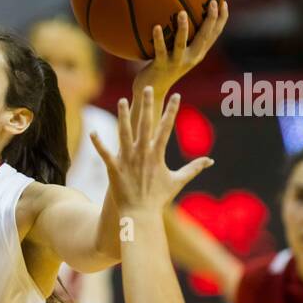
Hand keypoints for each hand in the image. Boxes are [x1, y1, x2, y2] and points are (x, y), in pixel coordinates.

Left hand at [91, 87, 213, 213]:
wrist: (140, 214)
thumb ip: (194, 168)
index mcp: (158, 154)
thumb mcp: (178, 181)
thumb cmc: (158, 198)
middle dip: (147, 105)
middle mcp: (142, 153)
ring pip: (124, 133)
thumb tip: (211, 161)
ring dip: (122, 116)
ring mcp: (127, 160)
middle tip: (147, 88)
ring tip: (121, 100)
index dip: (172, 111)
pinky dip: (98, 143)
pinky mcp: (113, 168)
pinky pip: (104, 153)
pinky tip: (92, 131)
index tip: (176, 95)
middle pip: (145, 124)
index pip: (166, 128)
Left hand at [133, 0, 228, 95]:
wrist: (153, 90)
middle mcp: (191, 58)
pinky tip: (156, 26)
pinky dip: (158, 38)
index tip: (224, 2)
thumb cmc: (164, 66)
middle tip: (212, 2)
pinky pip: (160, 50)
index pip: (214, 35)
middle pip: (204, 37)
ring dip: (183, 28)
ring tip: (182, 12)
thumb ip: (182, 36)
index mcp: (197, 53)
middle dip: (210, 19)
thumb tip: (181, 10)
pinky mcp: (161, 66)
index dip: (221, 19)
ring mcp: (176, 63)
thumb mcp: (177, 52)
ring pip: (181, 44)